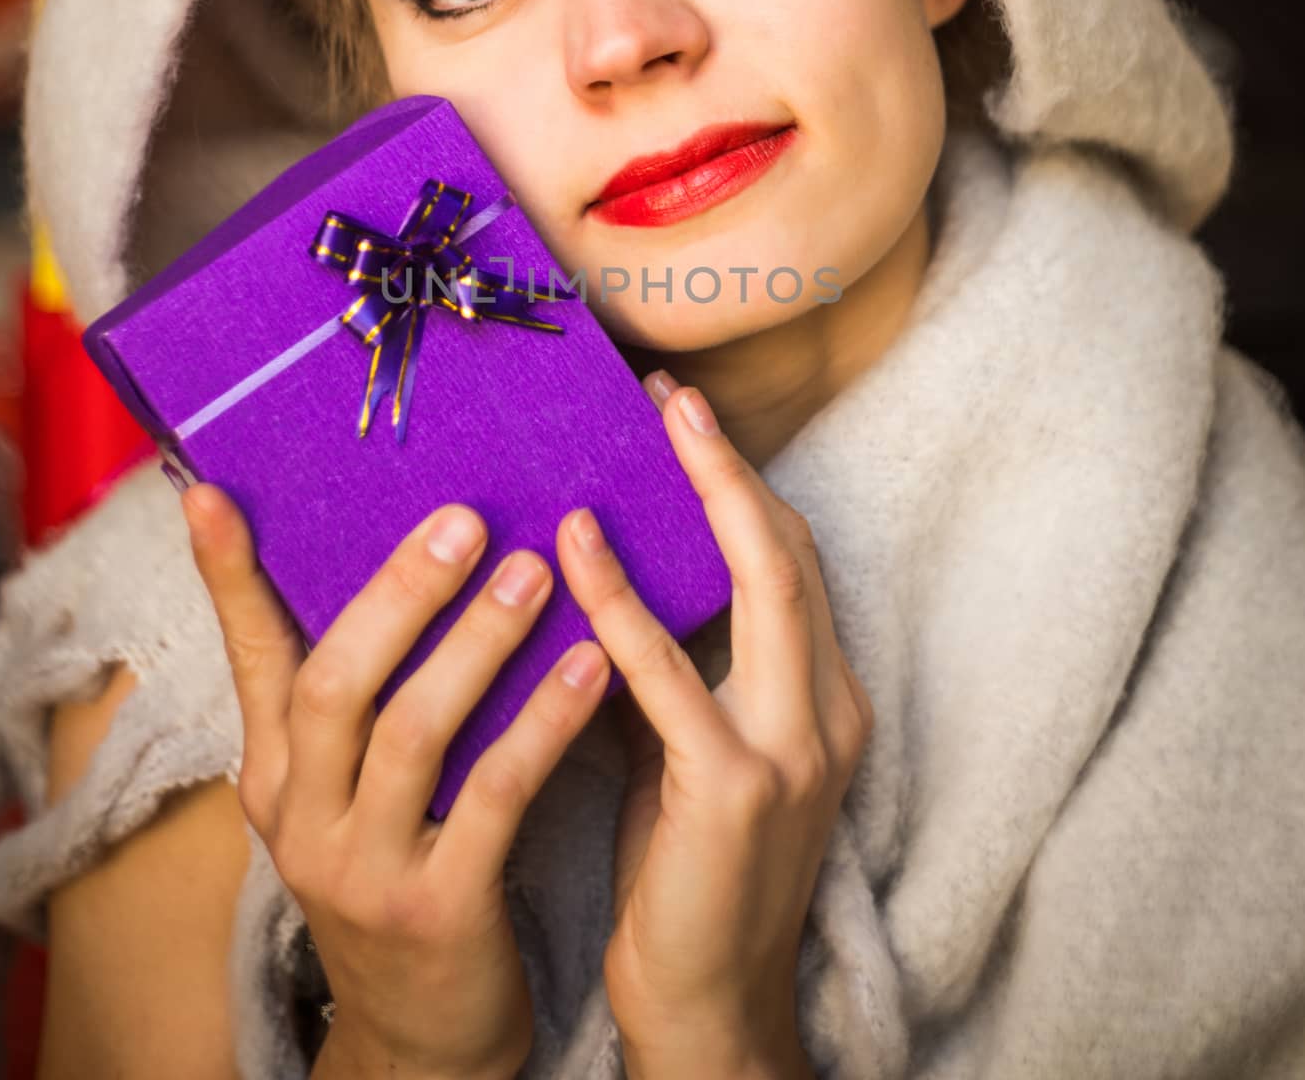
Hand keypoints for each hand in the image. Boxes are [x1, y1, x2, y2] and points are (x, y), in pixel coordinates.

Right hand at [182, 483, 610, 1079]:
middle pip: (335, 681)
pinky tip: (592, 664)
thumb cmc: (399, 868)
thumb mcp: (347, 790)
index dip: (229, 575)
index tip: (211, 490)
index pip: (249, 654)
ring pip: (414, 732)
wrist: (423, 1033)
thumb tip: (370, 563)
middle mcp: (302, 816)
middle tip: (466, 518)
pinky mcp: (438, 910)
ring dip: (479, 643)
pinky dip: (544, 722)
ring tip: (537, 570)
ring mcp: (365, 868)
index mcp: (275, 772)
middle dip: (400, 593)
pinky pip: (496, 796)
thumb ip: (357, 693)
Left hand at [552, 370, 872, 1077]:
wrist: (710, 1007)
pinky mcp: (734, 789)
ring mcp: (791, 749)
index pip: (789, 563)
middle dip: (735, 464)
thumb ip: (666, 662)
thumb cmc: (685, 870)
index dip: (740, 484)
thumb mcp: (686, 746)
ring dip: (709, 492)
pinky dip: (622, 597)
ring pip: (763, 585)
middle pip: (791, 551)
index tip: (684, 419)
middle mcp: (826, 709)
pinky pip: (669, 672)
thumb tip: (597, 567)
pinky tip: (574, 542)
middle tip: (673, 393)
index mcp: (820, 696)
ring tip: (654, 422)